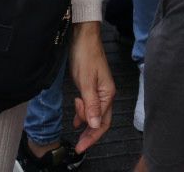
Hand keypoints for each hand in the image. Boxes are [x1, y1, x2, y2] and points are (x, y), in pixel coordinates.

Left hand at [69, 22, 114, 152]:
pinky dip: (83, 113)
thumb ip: (91, 104)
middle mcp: (106, 94)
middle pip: (100, 120)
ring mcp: (100, 90)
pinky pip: (89, 106)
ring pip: (94, 113)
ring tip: (75, 121)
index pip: (102, 122)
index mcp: (108, 94)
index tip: (81, 147)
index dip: (92, 137)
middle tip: (78, 145)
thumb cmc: (85, 55)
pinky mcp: (92, 87)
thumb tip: (95, 124)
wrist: (83, 36)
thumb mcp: (86, 82)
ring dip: (85, 120)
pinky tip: (77, 119)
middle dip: (90, 134)